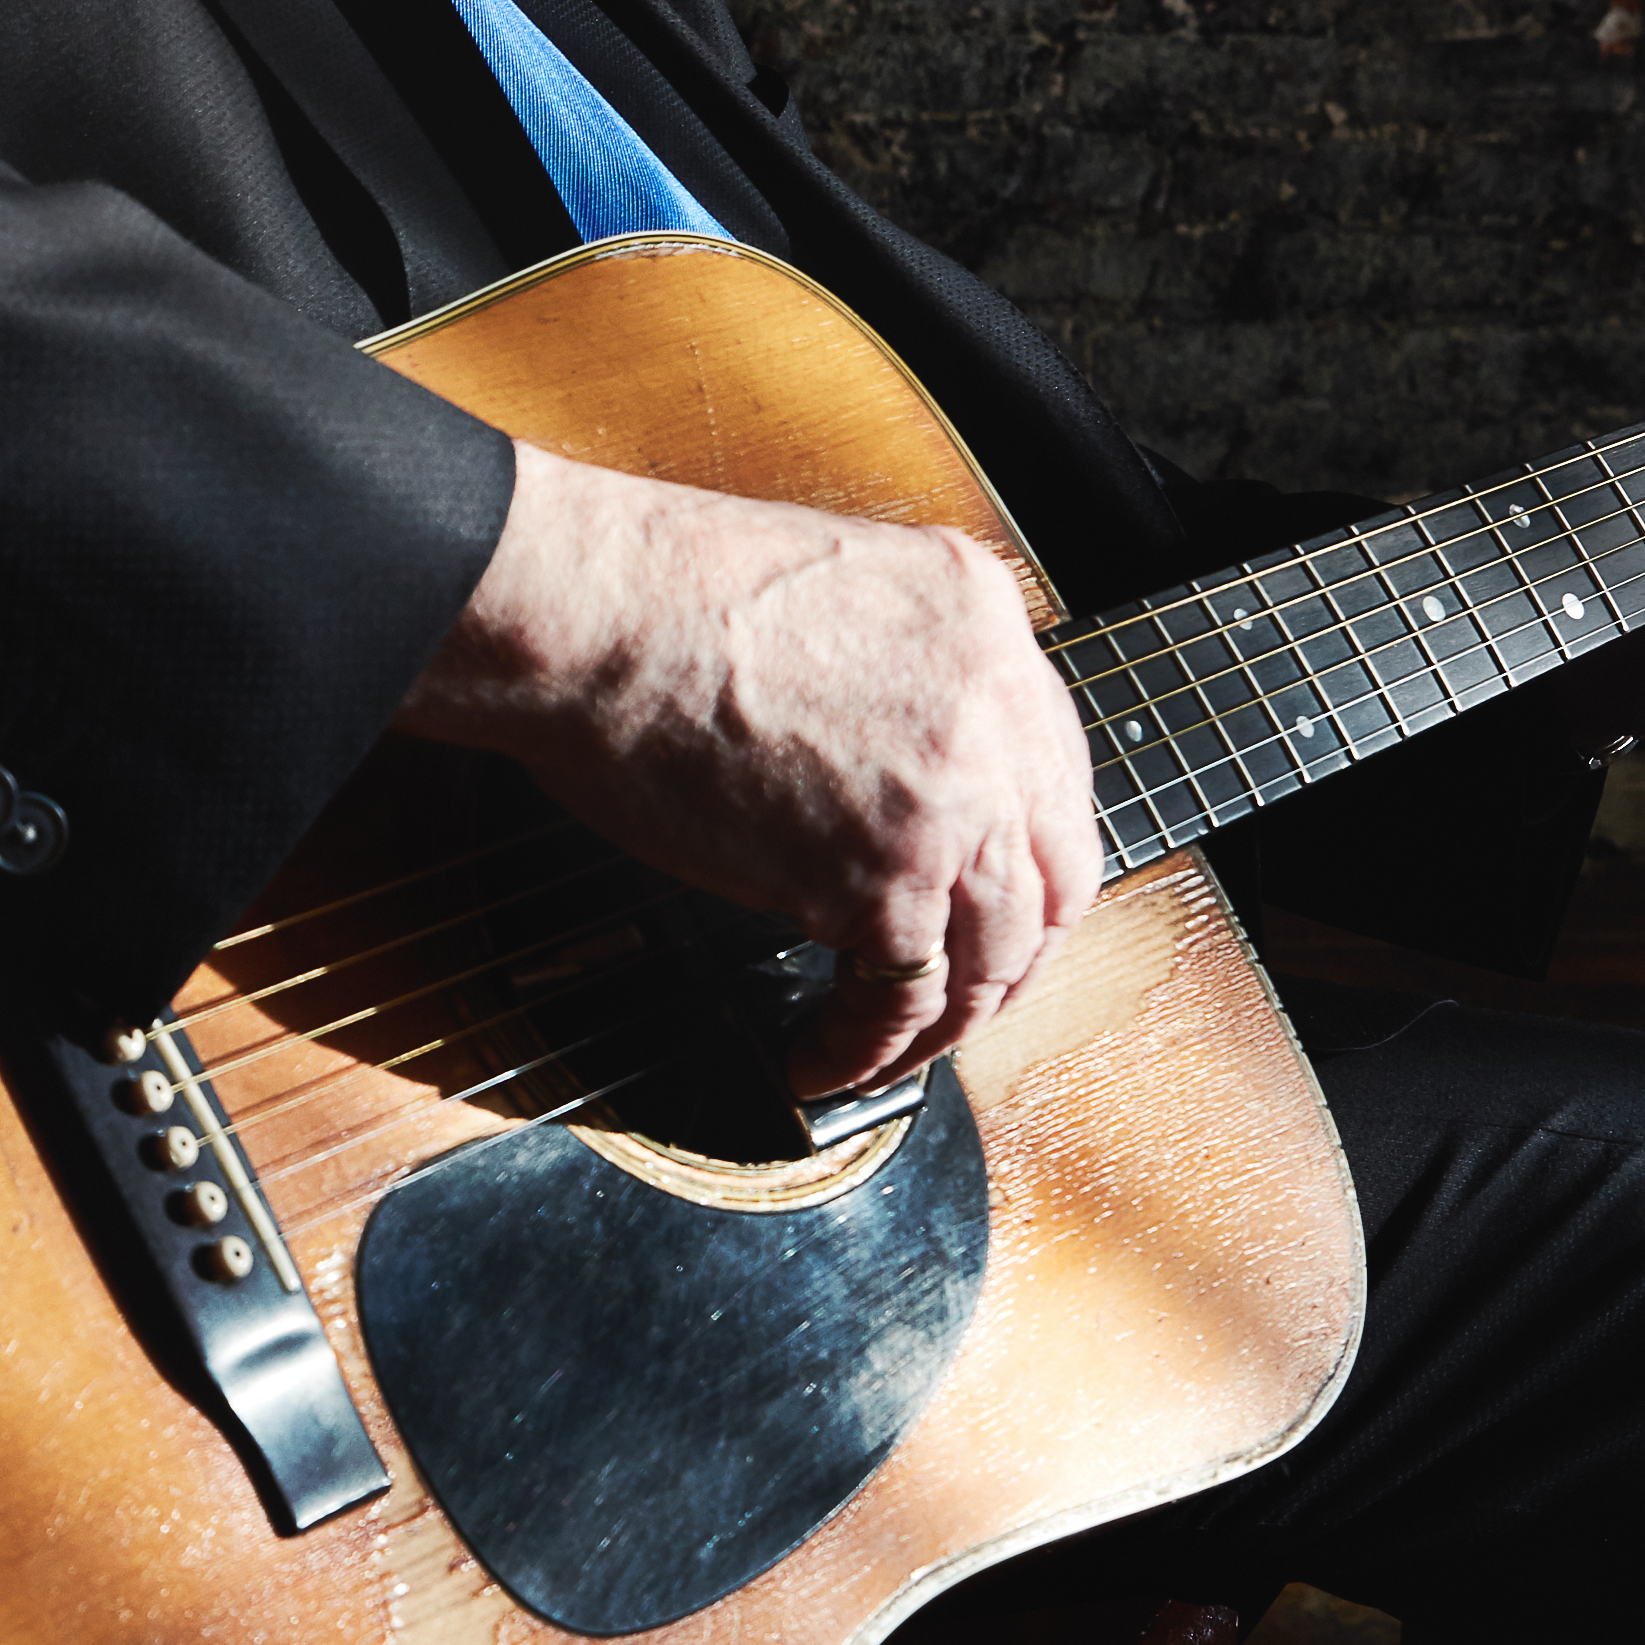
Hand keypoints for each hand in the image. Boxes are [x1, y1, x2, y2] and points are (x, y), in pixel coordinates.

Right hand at [398, 446, 1096, 1100]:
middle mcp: (992, 707)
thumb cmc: (656, 593)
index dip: (1021, 852)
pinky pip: (902, 997)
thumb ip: (898, 662)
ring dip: (945, 1020)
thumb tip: (888, 755)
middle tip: (961, 993)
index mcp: (984, 617)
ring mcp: (951, 796)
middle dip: (1011, 953)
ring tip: (888, 1046)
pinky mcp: (880, 877)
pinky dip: (866, 1047)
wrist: (590, 615)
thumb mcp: (834, 586)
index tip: (982, 895)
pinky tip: (824, 1058)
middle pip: (1054, 873)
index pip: (1053, 767)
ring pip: (994, 952)